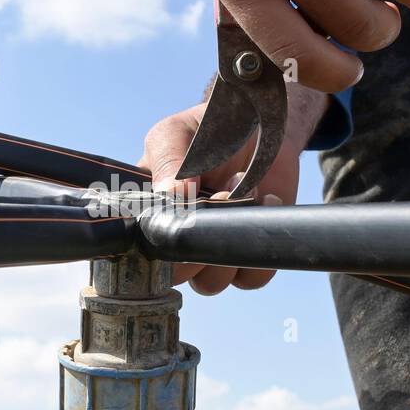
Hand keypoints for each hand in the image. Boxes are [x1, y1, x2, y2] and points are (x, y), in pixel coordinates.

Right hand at [139, 86, 327, 294]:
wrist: (259, 125)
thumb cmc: (208, 128)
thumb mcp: (176, 132)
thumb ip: (167, 159)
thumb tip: (172, 194)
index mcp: (147, 214)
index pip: (142, 250)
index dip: (162, 238)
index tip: (185, 206)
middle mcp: (177, 239)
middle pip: (175, 276)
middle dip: (198, 243)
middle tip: (219, 197)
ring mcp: (212, 249)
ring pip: (210, 284)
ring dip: (228, 244)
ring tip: (241, 192)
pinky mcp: (248, 254)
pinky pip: (251, 278)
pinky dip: (261, 248)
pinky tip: (266, 201)